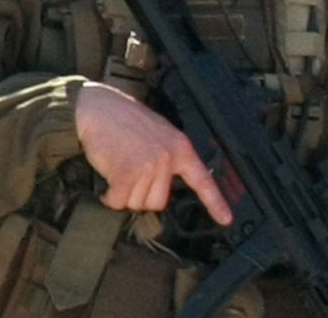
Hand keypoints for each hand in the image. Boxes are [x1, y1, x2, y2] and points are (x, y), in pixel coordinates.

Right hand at [74, 81, 232, 224]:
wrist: (101, 109)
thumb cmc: (127, 122)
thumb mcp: (162, 135)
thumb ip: (170, 158)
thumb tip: (165, 188)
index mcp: (182, 149)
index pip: (203, 180)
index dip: (215, 202)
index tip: (226, 219)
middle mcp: (168, 158)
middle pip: (158, 203)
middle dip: (142, 195)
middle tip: (132, 174)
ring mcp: (149, 166)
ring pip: (137, 203)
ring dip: (124, 194)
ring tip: (120, 169)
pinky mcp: (126, 173)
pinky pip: (118, 201)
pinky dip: (109, 197)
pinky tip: (108, 181)